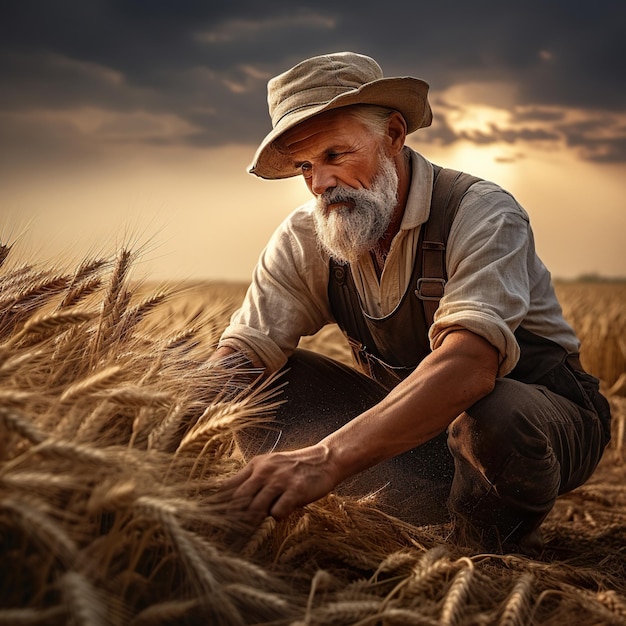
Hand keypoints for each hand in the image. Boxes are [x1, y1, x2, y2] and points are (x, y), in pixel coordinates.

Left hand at [219, 444, 339, 525]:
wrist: (325, 460)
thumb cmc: (295, 468)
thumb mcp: (270, 466)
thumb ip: (253, 480)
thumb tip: (231, 502)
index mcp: (256, 465)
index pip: (228, 486)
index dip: (218, 505)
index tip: (213, 520)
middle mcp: (265, 471)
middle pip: (238, 499)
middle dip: (233, 519)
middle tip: (229, 534)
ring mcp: (280, 480)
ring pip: (255, 508)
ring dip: (252, 523)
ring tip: (251, 534)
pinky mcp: (295, 490)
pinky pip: (277, 512)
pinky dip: (276, 518)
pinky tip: (281, 515)